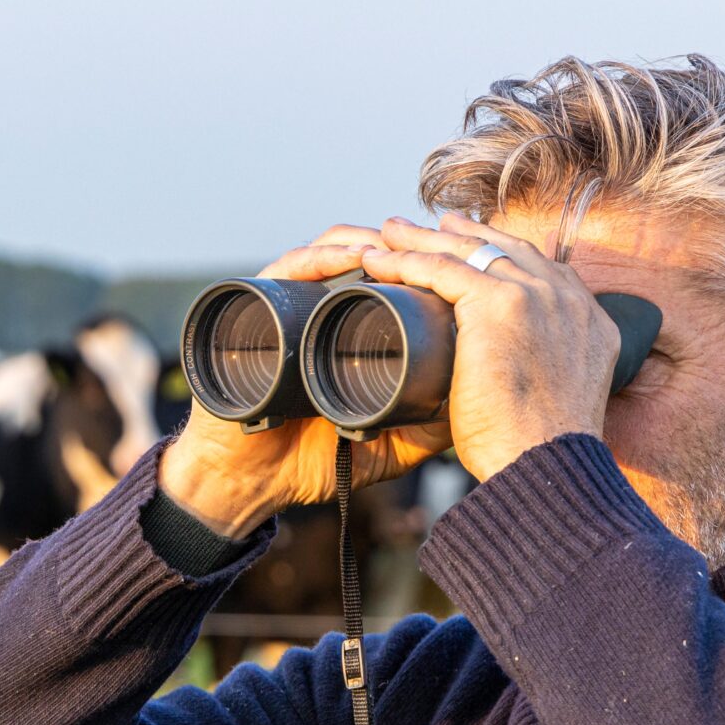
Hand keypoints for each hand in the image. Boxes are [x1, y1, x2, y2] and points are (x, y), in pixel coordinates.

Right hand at [156, 225, 453, 536]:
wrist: (246, 483)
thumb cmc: (306, 463)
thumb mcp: (384, 448)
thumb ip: (425, 431)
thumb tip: (479, 406)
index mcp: (347, 331)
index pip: (391, 280)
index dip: (425, 267)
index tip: (465, 269)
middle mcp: (317, 311)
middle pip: (366, 255)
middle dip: (406, 246)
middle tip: (445, 247)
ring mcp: (287, 308)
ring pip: (331, 250)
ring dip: (371, 241)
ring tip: (406, 247)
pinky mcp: (254, 310)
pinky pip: (288, 270)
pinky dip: (322, 257)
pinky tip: (355, 254)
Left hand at [356, 215, 618, 483]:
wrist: (548, 465)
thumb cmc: (541, 455)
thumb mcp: (556, 404)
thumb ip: (539, 374)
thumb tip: (504, 383)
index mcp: (588, 321)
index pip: (542, 270)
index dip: (505, 254)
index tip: (476, 245)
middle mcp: (568, 300)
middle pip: (506, 250)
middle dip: (465, 234)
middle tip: (435, 224)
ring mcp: (536, 296)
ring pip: (470, 252)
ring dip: (424, 239)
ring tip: (390, 232)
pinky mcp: (499, 304)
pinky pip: (442, 269)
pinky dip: (406, 262)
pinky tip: (378, 259)